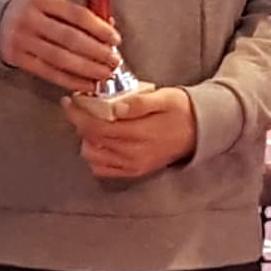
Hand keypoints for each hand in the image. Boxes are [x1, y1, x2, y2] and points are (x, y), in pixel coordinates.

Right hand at [0, 0, 124, 94]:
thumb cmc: (31, 9)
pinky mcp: (18, 59)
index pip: (76, 14)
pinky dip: (70, 80)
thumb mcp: (49, 2)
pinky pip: (49, 73)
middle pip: (70, 38)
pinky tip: (87, 84)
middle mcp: (30, 20)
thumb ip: (75, 13)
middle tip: (114, 61)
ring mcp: (22, 40)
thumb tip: (108, 27)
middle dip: (96, 52)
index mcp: (42, 0)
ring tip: (105, 74)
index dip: (99, 28)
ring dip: (87, 68)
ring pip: (60, 58)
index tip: (115, 39)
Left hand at [65, 85, 197, 181]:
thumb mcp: (165, 98)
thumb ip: (139, 103)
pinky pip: (102, 168)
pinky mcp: (133, 172)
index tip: (70, 100)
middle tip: (81, 107)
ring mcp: (132, 166)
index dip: (78, 114)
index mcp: (140, 134)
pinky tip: (100, 140)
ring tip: (92, 122)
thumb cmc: (182, 111)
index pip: (97, 127)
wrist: (200, 132)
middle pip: (91, 140)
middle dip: (80, 122)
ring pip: (93, 156)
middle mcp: (133, 154)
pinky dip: (95, 154)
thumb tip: (115, 106)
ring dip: (86, 138)